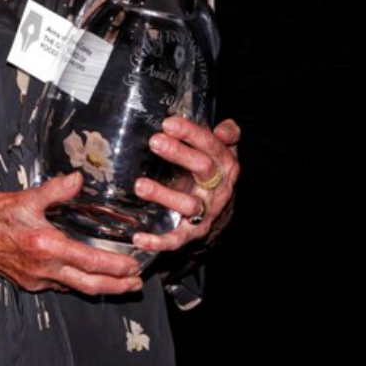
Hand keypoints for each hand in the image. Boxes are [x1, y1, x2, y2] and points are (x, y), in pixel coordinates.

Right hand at [0, 172, 143, 295]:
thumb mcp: (24, 197)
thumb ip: (55, 190)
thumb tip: (79, 178)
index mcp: (46, 247)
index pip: (92, 263)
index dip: (117, 267)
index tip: (135, 265)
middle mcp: (44, 270)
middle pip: (90, 286)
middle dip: (117, 286)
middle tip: (137, 282)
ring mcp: (36, 279)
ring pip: (76, 288)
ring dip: (100, 286)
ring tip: (120, 282)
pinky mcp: (28, 281)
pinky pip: (59, 285)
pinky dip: (78, 282)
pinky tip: (84, 273)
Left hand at [131, 116, 240, 254]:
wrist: (222, 213)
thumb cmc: (214, 173)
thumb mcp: (223, 150)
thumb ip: (227, 134)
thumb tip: (223, 128)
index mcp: (225, 163)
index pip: (211, 145)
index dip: (191, 133)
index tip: (168, 124)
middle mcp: (218, 187)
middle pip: (202, 168)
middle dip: (178, 153)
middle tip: (155, 141)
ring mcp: (207, 211)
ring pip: (189, 204)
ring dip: (164, 195)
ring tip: (140, 185)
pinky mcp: (194, 232)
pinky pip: (178, 238)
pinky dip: (159, 241)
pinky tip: (139, 237)